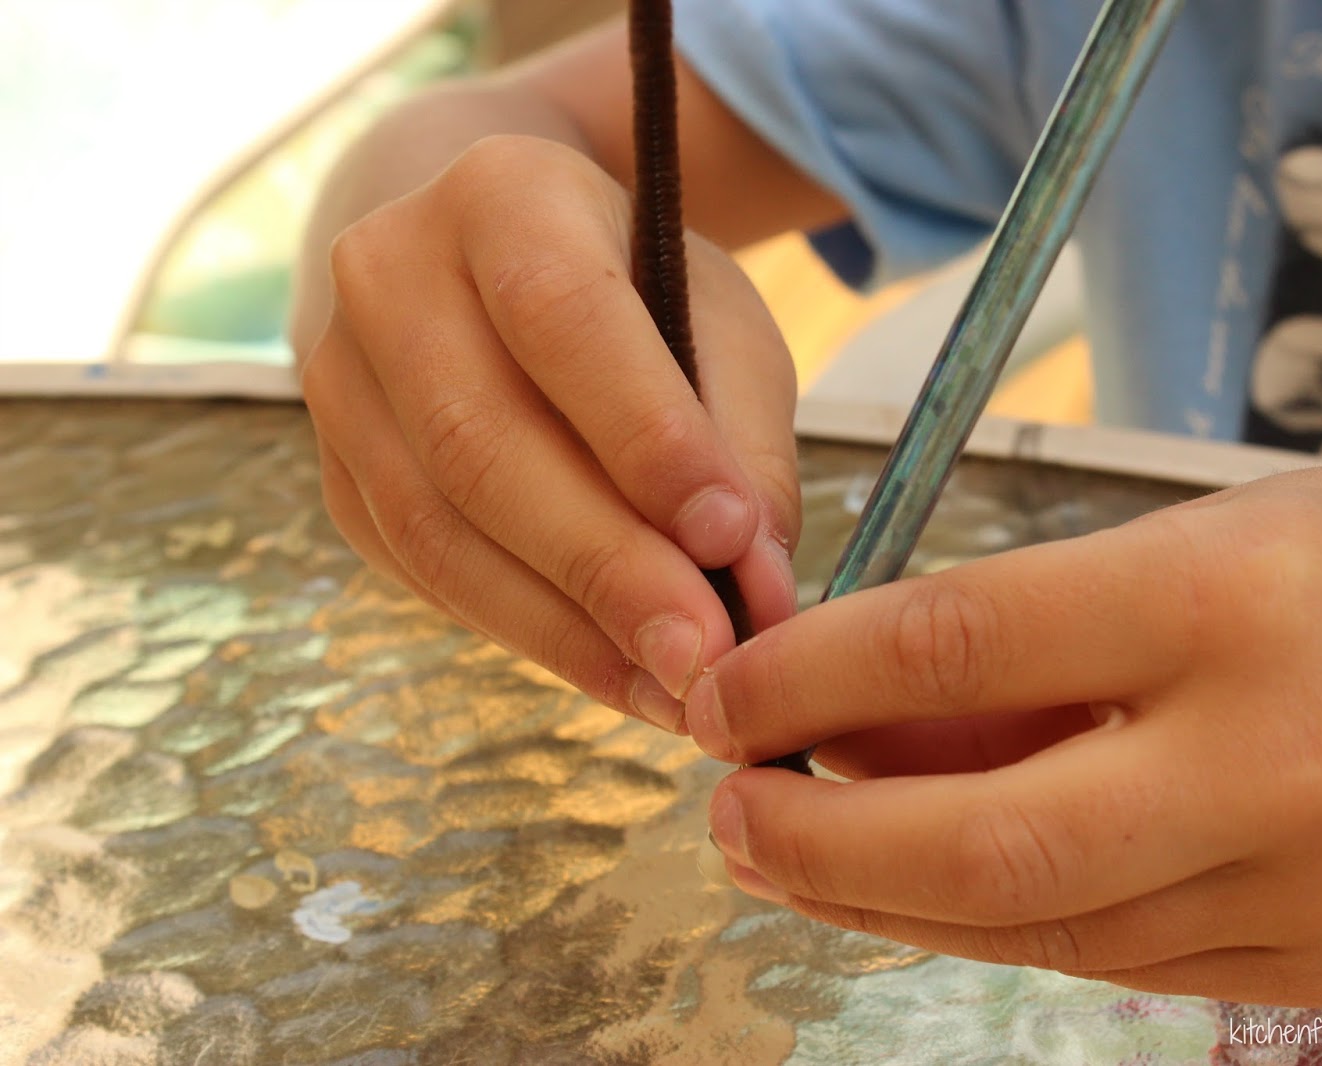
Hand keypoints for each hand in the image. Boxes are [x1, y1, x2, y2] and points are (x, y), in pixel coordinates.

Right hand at [299, 136, 800, 731]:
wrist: (487, 272)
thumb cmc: (628, 293)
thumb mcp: (712, 320)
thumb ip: (742, 439)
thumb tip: (756, 589)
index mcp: (498, 195)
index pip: (562, 317)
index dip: (646, 435)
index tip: (731, 537)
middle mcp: (388, 278)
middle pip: (482, 442)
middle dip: (605, 564)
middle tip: (706, 654)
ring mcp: (339, 384)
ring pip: (438, 529)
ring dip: (565, 626)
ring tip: (673, 686)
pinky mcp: (337, 480)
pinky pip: (426, 575)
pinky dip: (530, 636)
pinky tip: (616, 672)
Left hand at [686, 464, 1321, 1004]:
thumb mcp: (1191, 539)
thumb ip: (1023, 647)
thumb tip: (847, 717)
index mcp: (1236, 596)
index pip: (962, 642)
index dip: (809, 677)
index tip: (725, 692)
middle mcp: (1283, 754)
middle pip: (987, 841)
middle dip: (820, 840)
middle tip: (726, 815)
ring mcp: (1314, 886)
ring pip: (1039, 928)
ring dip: (886, 900)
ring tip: (796, 858)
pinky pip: (1114, 966)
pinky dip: (998, 930)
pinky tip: (926, 893)